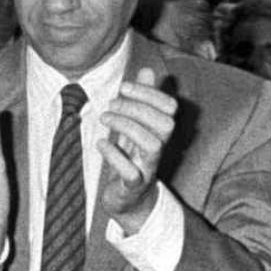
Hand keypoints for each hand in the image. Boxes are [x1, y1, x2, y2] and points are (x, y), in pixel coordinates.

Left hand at [96, 66, 176, 231]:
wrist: (129, 200)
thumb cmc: (132, 158)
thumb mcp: (135, 126)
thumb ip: (143, 99)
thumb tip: (148, 70)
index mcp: (159, 132)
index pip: (169, 107)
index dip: (149, 93)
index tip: (123, 87)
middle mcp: (158, 149)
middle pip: (165, 123)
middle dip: (137, 108)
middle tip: (110, 105)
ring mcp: (147, 168)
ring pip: (152, 145)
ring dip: (125, 126)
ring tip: (104, 118)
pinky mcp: (132, 187)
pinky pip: (131, 173)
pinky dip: (114, 156)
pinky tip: (100, 144)